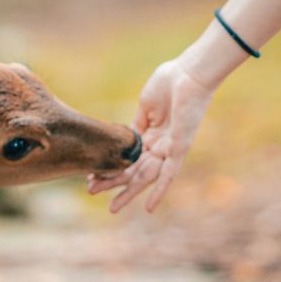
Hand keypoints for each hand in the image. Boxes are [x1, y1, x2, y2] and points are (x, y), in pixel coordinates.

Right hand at [87, 58, 214, 212]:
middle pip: (134, 170)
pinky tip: (149, 207)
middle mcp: (160, 146)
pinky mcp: (179, 148)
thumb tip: (125, 137)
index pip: (128, 156)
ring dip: (129, 192)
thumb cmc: (170, 82)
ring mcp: (170, 149)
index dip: (111, 166)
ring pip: (146, 176)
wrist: (189, 73)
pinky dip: (160, 191)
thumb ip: (137, 123)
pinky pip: (170, 174)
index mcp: (151, 134)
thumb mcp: (146, 105)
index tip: (91, 174)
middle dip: (113, 182)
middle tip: (91, 192)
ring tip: (112, 207)